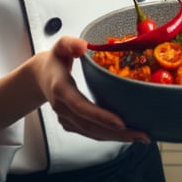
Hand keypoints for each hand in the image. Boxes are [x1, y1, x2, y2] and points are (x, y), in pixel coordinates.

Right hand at [36, 36, 150, 142]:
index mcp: (61, 89)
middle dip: (117, 133)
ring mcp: (66, 118)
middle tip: (142, 135)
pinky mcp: (71, 124)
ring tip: (141, 137)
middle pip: (91, 126)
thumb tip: (83, 46)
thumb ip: (70, 43)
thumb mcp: (61, 45)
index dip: (101, 116)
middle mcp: (62, 108)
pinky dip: (109, 136)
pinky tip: (127, 134)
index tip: (121, 123)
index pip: (81, 106)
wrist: (39, 76)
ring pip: (92, 133)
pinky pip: (91, 133)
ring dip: (117, 138)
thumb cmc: (55, 59)